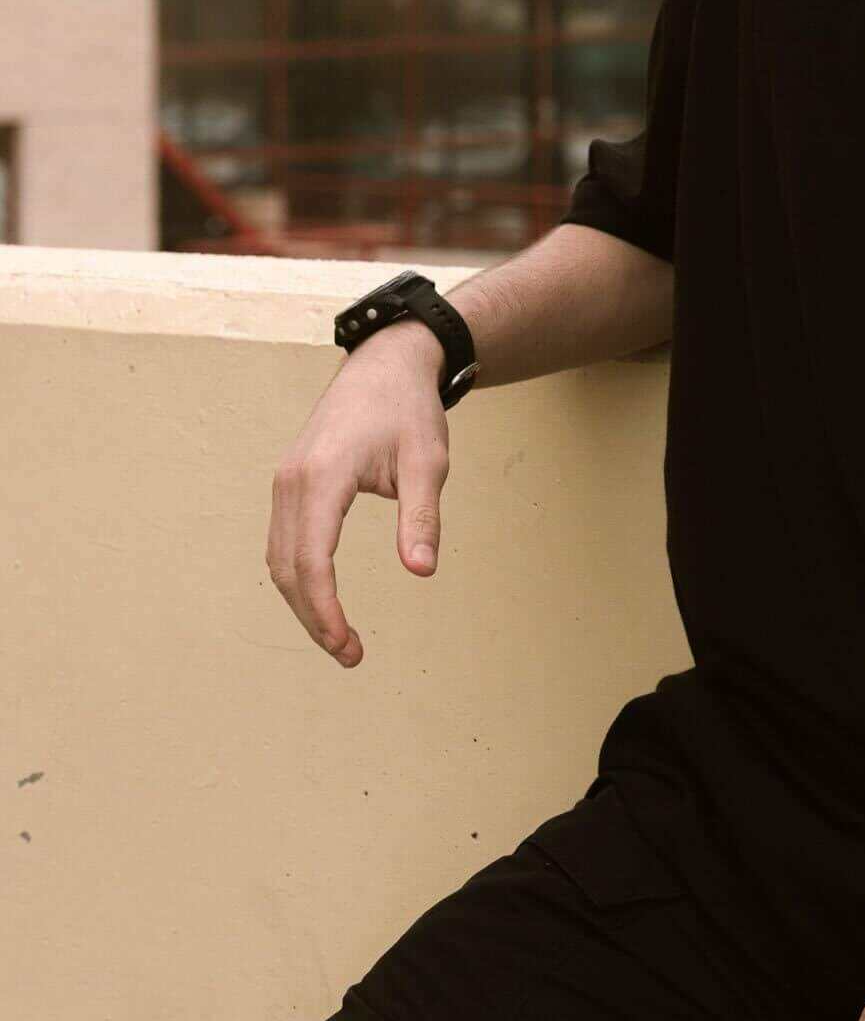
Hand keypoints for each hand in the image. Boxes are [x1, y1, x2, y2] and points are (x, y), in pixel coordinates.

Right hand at [264, 322, 449, 665]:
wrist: (386, 364)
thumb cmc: (409, 411)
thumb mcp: (428, 463)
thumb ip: (422, 518)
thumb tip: (421, 572)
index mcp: (322, 477)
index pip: (313, 561)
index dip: (326, 611)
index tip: (348, 646)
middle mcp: (292, 482)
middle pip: (288, 569)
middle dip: (314, 618)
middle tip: (350, 655)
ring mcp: (285, 482)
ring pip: (280, 559)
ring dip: (304, 603)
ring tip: (340, 638)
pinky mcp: (291, 483)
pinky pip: (284, 541)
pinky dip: (299, 577)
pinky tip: (324, 600)